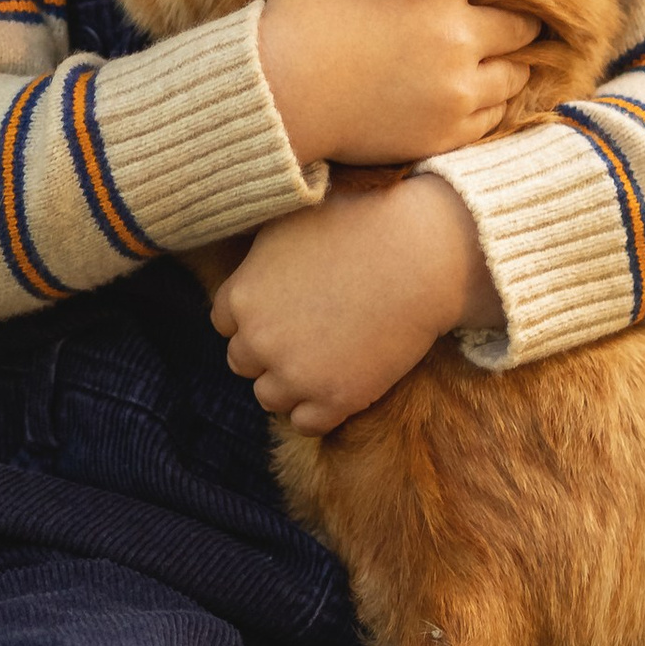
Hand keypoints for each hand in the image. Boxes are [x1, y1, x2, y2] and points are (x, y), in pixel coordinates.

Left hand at [213, 173, 501, 435]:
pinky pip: (307, 423)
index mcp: (240, 296)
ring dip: (289, 384)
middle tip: (307, 333)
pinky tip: (339, 383)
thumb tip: (246, 266)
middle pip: (243, 362)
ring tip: (324, 358)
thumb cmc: (359, 224)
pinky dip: (318, 409)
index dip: (255, 316)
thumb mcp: (288, 222)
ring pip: (269, 397)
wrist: (421, 256)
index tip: (284, 308)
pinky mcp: (336, 399)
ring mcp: (295, 375)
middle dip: (268, 350)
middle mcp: (258, 340)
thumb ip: (256, 255)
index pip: (224, 323)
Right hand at [254, 0, 537, 168]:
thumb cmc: (294, 26)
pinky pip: (493, 118)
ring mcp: (455, 91)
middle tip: (513, 16)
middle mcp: (455, 41)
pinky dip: (489, 105)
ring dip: (509, 64)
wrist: (280, 101)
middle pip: (520, 25)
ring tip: (500, 60)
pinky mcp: (446, 132)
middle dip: (518, 18)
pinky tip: (476, 95)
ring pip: (514, 75)